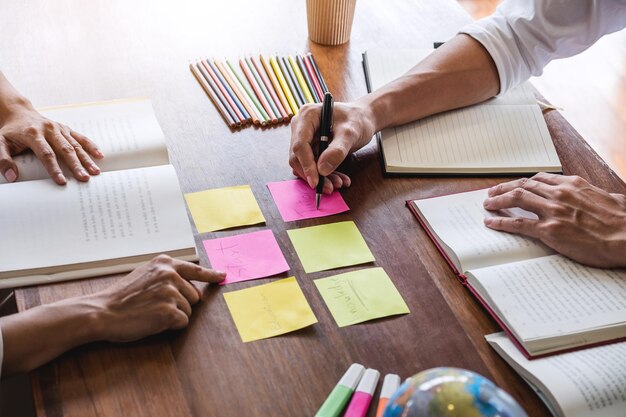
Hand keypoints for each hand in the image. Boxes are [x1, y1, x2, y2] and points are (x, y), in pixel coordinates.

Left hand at [0, 99, 103, 183]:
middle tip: (85, 178)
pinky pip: (81, 137)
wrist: (19, 113)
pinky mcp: (66, 129)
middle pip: (65, 150)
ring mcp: (59, 129)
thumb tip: (11, 176)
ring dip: (86, 159)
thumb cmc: (10, 131)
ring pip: (75, 145)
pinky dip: (91, 146)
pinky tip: (100, 155)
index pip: (46, 154)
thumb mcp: (0, 142)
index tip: (61, 181)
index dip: (54, 168)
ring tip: (95, 172)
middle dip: (76, 165)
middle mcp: (49, 130)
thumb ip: (3, 159)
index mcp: (33, 134)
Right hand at [90, 255, 225, 341]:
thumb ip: (165, 275)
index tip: (223, 276)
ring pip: (189, 310)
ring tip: (151, 312)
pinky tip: (153, 321)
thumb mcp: (144, 274)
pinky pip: (182, 322)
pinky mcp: (169, 311)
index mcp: (164, 263)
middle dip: (180, 304)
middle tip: (155, 306)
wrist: (102, 311)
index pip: (195, 269)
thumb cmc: (122, 297)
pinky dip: (170, 326)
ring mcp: (170, 292)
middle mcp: (170, 274)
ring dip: (174, 316)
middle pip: (194, 295)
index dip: (211, 275)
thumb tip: (189, 284)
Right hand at [289, 101, 375, 192]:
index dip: (306, 165)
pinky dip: (325, 175)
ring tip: (338, 183)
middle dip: (313, 174)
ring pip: (305, 164)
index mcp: (307, 116)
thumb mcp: (350, 133)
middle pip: (298, 156)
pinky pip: (313, 166)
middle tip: (330, 187)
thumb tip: (322, 170)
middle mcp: (301, 126)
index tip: (316, 182)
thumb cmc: (357, 119)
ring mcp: (305, 138)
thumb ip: (337, 150)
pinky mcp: (311, 148)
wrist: (363, 119)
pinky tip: (339, 178)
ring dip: (321, 177)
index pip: (300, 144)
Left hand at [483, 173, 625, 267]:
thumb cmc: (623, 222)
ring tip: (488, 204)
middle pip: (523, 186)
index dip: (523, 182)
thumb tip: (602, 195)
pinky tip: (491, 223)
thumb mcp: (612, 198)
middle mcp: (560, 194)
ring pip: (516, 199)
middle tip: (492, 192)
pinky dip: (501, 222)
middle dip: (504, 188)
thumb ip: (599, 195)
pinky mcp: (550, 230)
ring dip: (498, 200)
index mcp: (573, 185)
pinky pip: (518, 224)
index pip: (540, 179)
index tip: (515, 185)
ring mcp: (553, 211)